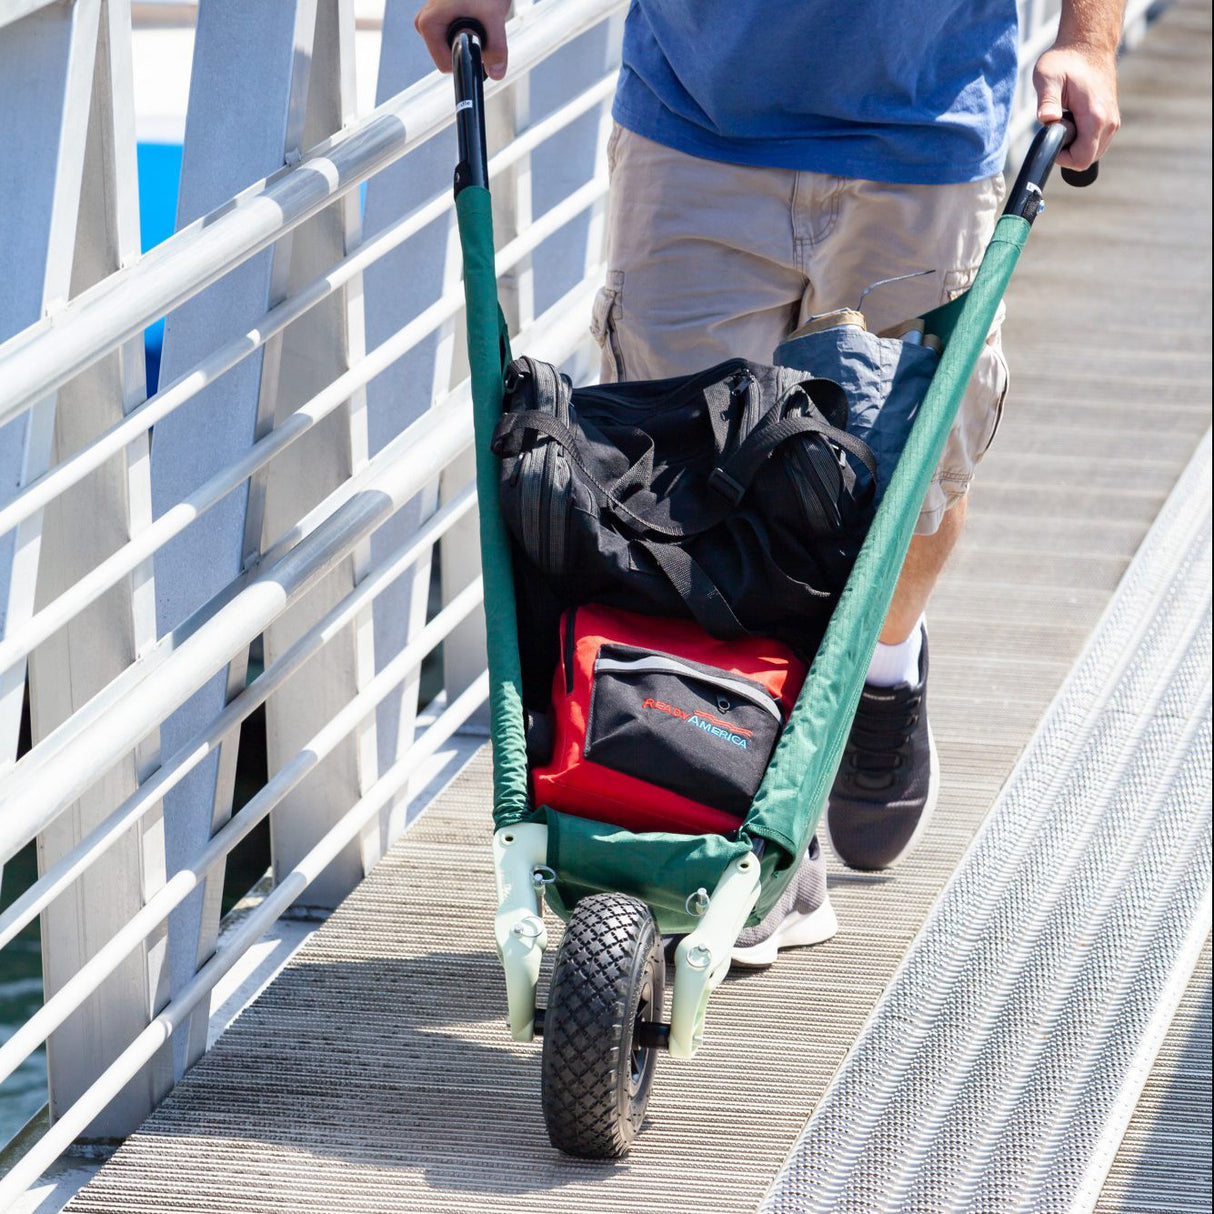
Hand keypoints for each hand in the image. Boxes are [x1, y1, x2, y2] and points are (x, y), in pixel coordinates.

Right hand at [414, 0, 510, 79]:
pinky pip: (456, 38)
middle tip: (481, 25)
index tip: (479, 42)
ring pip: (454, 48)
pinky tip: (476, 17)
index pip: (445, 65)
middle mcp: (425, 22)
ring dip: (471, 40)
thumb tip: (496, 73)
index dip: (466, 60)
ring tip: (479, 18)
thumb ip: (496, 49)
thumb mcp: (493, 17)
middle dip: (469, 49)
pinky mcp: (440, 19)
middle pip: (450, 57)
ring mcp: (432, 20)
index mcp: (428, 24)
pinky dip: (470, 32)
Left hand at [1033, 40, 1120, 169]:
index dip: (1062, 158)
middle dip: (1068, 152)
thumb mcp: (1048, 78)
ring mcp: (1113, 121)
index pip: (1081, 160)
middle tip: (1059, 125)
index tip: (1052, 138)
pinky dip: (1082, 138)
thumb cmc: (1065, 60)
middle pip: (1087, 160)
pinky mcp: (1111, 119)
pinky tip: (1074, 118)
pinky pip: (1096, 142)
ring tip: (1066, 119)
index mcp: (1095, 117)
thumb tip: (1047, 120)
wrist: (1088, 44)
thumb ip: (1047, 101)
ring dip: (1075, 144)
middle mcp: (1109, 123)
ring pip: (1092, 152)